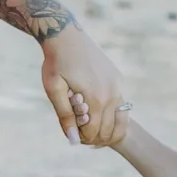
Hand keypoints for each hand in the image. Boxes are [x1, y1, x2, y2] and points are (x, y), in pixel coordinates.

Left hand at [39, 23, 123, 146]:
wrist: (67, 36)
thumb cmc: (56, 63)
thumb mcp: (54, 90)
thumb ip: (65, 116)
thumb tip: (73, 140)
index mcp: (96, 98)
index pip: (94, 132)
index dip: (83, 139)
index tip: (73, 135)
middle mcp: (112, 93)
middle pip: (108, 129)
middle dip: (95, 137)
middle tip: (80, 133)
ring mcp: (118, 85)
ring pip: (121, 120)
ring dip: (108, 129)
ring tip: (93, 129)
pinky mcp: (118, 79)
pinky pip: (121, 106)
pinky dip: (114, 116)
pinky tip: (100, 116)